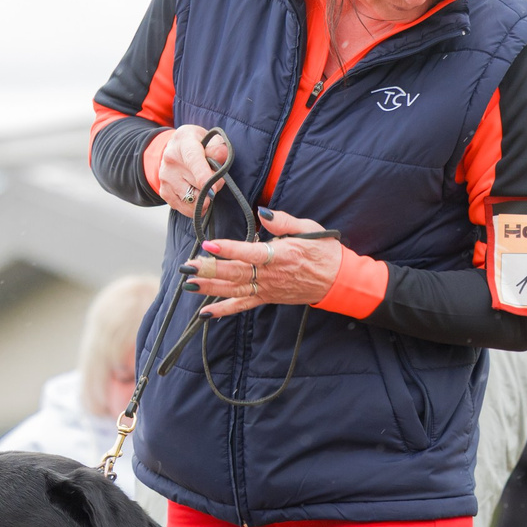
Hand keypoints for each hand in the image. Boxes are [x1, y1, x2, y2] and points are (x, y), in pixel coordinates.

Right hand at [149, 126, 229, 218]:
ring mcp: (165, 178)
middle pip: (198, 185)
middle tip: (215, 179)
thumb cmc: (198, 143)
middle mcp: (171, 160)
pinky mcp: (164, 192)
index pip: (194, 161)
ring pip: (192, 200)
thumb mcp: (210, 139)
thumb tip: (222, 155)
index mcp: (184, 143)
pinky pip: (185, 208)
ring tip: (205, 187)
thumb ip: (218, 148)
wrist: (176, 148)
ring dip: (204, 198)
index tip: (212, 190)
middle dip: (213, 186)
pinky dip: (195, 207)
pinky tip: (197, 195)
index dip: (204, 177)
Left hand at [182, 212, 342, 317]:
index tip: (209, 245)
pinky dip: (224, 310)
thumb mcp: (309, 229)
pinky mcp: (267, 298)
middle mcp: (271, 275)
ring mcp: (268, 289)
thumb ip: (283, 222)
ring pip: (235, 289)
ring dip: (210, 288)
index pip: (249, 253)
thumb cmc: (324, 252)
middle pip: (236, 273)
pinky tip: (205, 313)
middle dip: (210, 270)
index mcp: (281, 255)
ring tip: (189, 284)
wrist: (338, 281)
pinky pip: (243, 305)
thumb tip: (262, 213)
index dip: (229, 249)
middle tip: (188, 266)